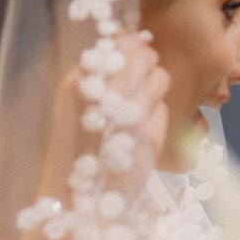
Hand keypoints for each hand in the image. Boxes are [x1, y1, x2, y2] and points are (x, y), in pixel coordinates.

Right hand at [39, 30, 169, 203]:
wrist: (76, 198)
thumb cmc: (74, 149)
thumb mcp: (76, 103)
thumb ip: (101, 73)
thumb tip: (139, 41)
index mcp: (78, 80)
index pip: (119, 43)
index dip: (132, 48)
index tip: (131, 61)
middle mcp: (104, 91)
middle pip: (144, 55)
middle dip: (148, 65)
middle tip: (138, 87)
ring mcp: (129, 113)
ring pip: (161, 77)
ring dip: (156, 88)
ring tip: (137, 110)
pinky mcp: (149, 136)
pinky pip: (164, 109)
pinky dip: (157, 118)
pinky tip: (138, 135)